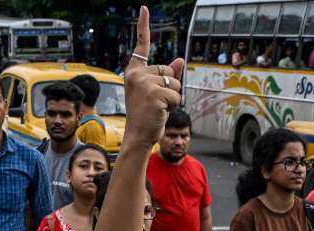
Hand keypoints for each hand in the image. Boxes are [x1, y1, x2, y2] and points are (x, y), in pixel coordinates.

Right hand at [122, 7, 184, 148]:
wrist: (138, 135)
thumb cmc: (147, 115)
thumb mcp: (156, 92)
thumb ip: (167, 75)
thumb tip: (179, 60)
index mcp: (134, 72)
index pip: (142, 45)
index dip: (144, 26)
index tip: (144, 8)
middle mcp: (136, 75)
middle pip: (169, 70)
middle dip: (170, 87)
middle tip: (155, 103)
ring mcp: (144, 84)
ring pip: (175, 83)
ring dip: (173, 97)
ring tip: (158, 108)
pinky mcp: (154, 94)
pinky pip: (177, 94)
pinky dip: (174, 105)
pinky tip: (161, 112)